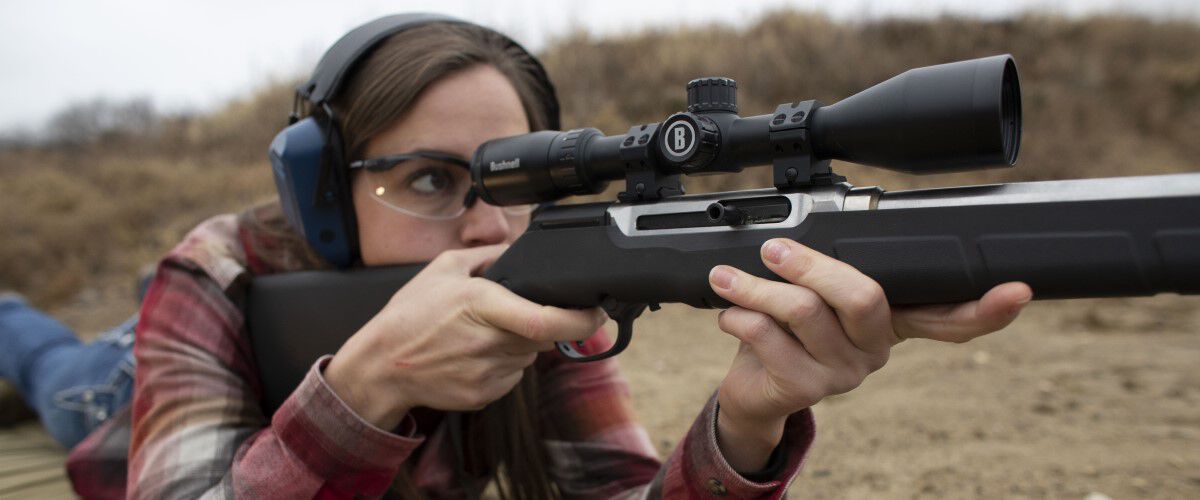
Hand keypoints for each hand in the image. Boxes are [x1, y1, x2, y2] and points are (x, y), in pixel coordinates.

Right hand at [325, 244, 606, 429]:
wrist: (381, 367)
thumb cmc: (408, 317)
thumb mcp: (442, 269)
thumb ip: (487, 255)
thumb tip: (517, 247)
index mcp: (482, 305)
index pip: (545, 320)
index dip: (581, 320)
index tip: (597, 312)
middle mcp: (489, 341)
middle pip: (543, 335)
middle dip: (540, 323)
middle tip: (510, 316)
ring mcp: (489, 373)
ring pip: (529, 356)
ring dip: (519, 344)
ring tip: (480, 335)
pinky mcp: (485, 395)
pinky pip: (513, 376)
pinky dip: (504, 363)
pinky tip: (474, 354)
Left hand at [708, 238, 1031, 471]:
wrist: (751, 389)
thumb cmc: (784, 329)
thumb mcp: (816, 294)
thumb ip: (834, 266)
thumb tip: (825, 220)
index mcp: (892, 320)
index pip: (954, 318)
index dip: (988, 309)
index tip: (1017, 290)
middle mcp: (876, 349)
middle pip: (865, 298)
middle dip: (814, 265)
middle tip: (776, 249)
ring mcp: (844, 374)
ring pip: (806, 313)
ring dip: (758, 289)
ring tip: (727, 277)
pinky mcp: (806, 389)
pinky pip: (771, 340)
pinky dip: (742, 316)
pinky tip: (728, 312)